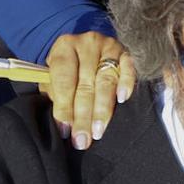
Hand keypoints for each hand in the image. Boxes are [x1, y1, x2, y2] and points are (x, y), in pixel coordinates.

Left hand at [45, 32, 134, 149]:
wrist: (87, 47)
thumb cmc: (68, 68)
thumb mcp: (54, 76)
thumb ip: (55, 95)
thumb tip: (64, 125)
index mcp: (64, 46)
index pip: (63, 79)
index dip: (64, 106)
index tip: (65, 130)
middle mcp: (87, 43)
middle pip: (85, 84)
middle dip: (83, 116)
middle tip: (82, 139)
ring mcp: (108, 46)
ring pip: (106, 81)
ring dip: (102, 109)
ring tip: (98, 131)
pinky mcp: (125, 52)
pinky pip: (128, 67)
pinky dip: (126, 83)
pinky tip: (123, 99)